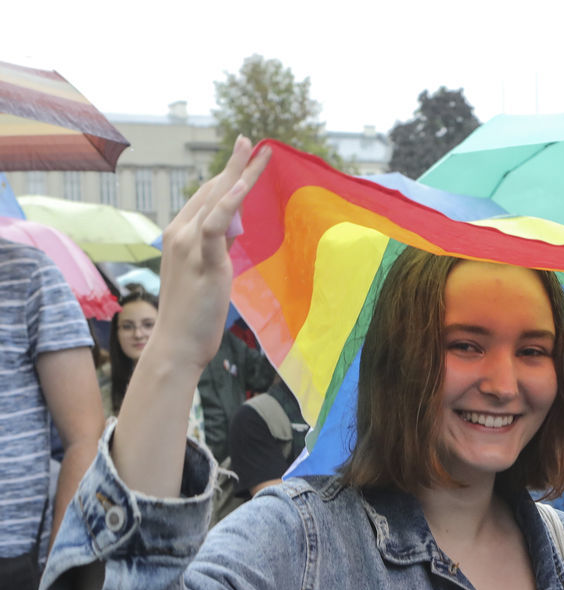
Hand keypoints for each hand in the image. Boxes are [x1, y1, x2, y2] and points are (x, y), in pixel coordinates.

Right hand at [148, 136, 270, 373]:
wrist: (177, 343)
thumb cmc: (194, 314)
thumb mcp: (207, 272)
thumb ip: (217, 247)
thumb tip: (233, 229)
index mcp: (179, 235)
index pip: (205, 197)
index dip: (225, 176)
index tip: (243, 156)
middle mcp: (179, 233)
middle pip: (211, 191)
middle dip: (233, 165)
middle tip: (250, 141)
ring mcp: (189, 245)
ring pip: (215, 200)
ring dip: (238, 174)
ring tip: (256, 151)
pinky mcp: (203, 261)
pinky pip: (216, 225)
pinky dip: (230, 202)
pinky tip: (244, 185)